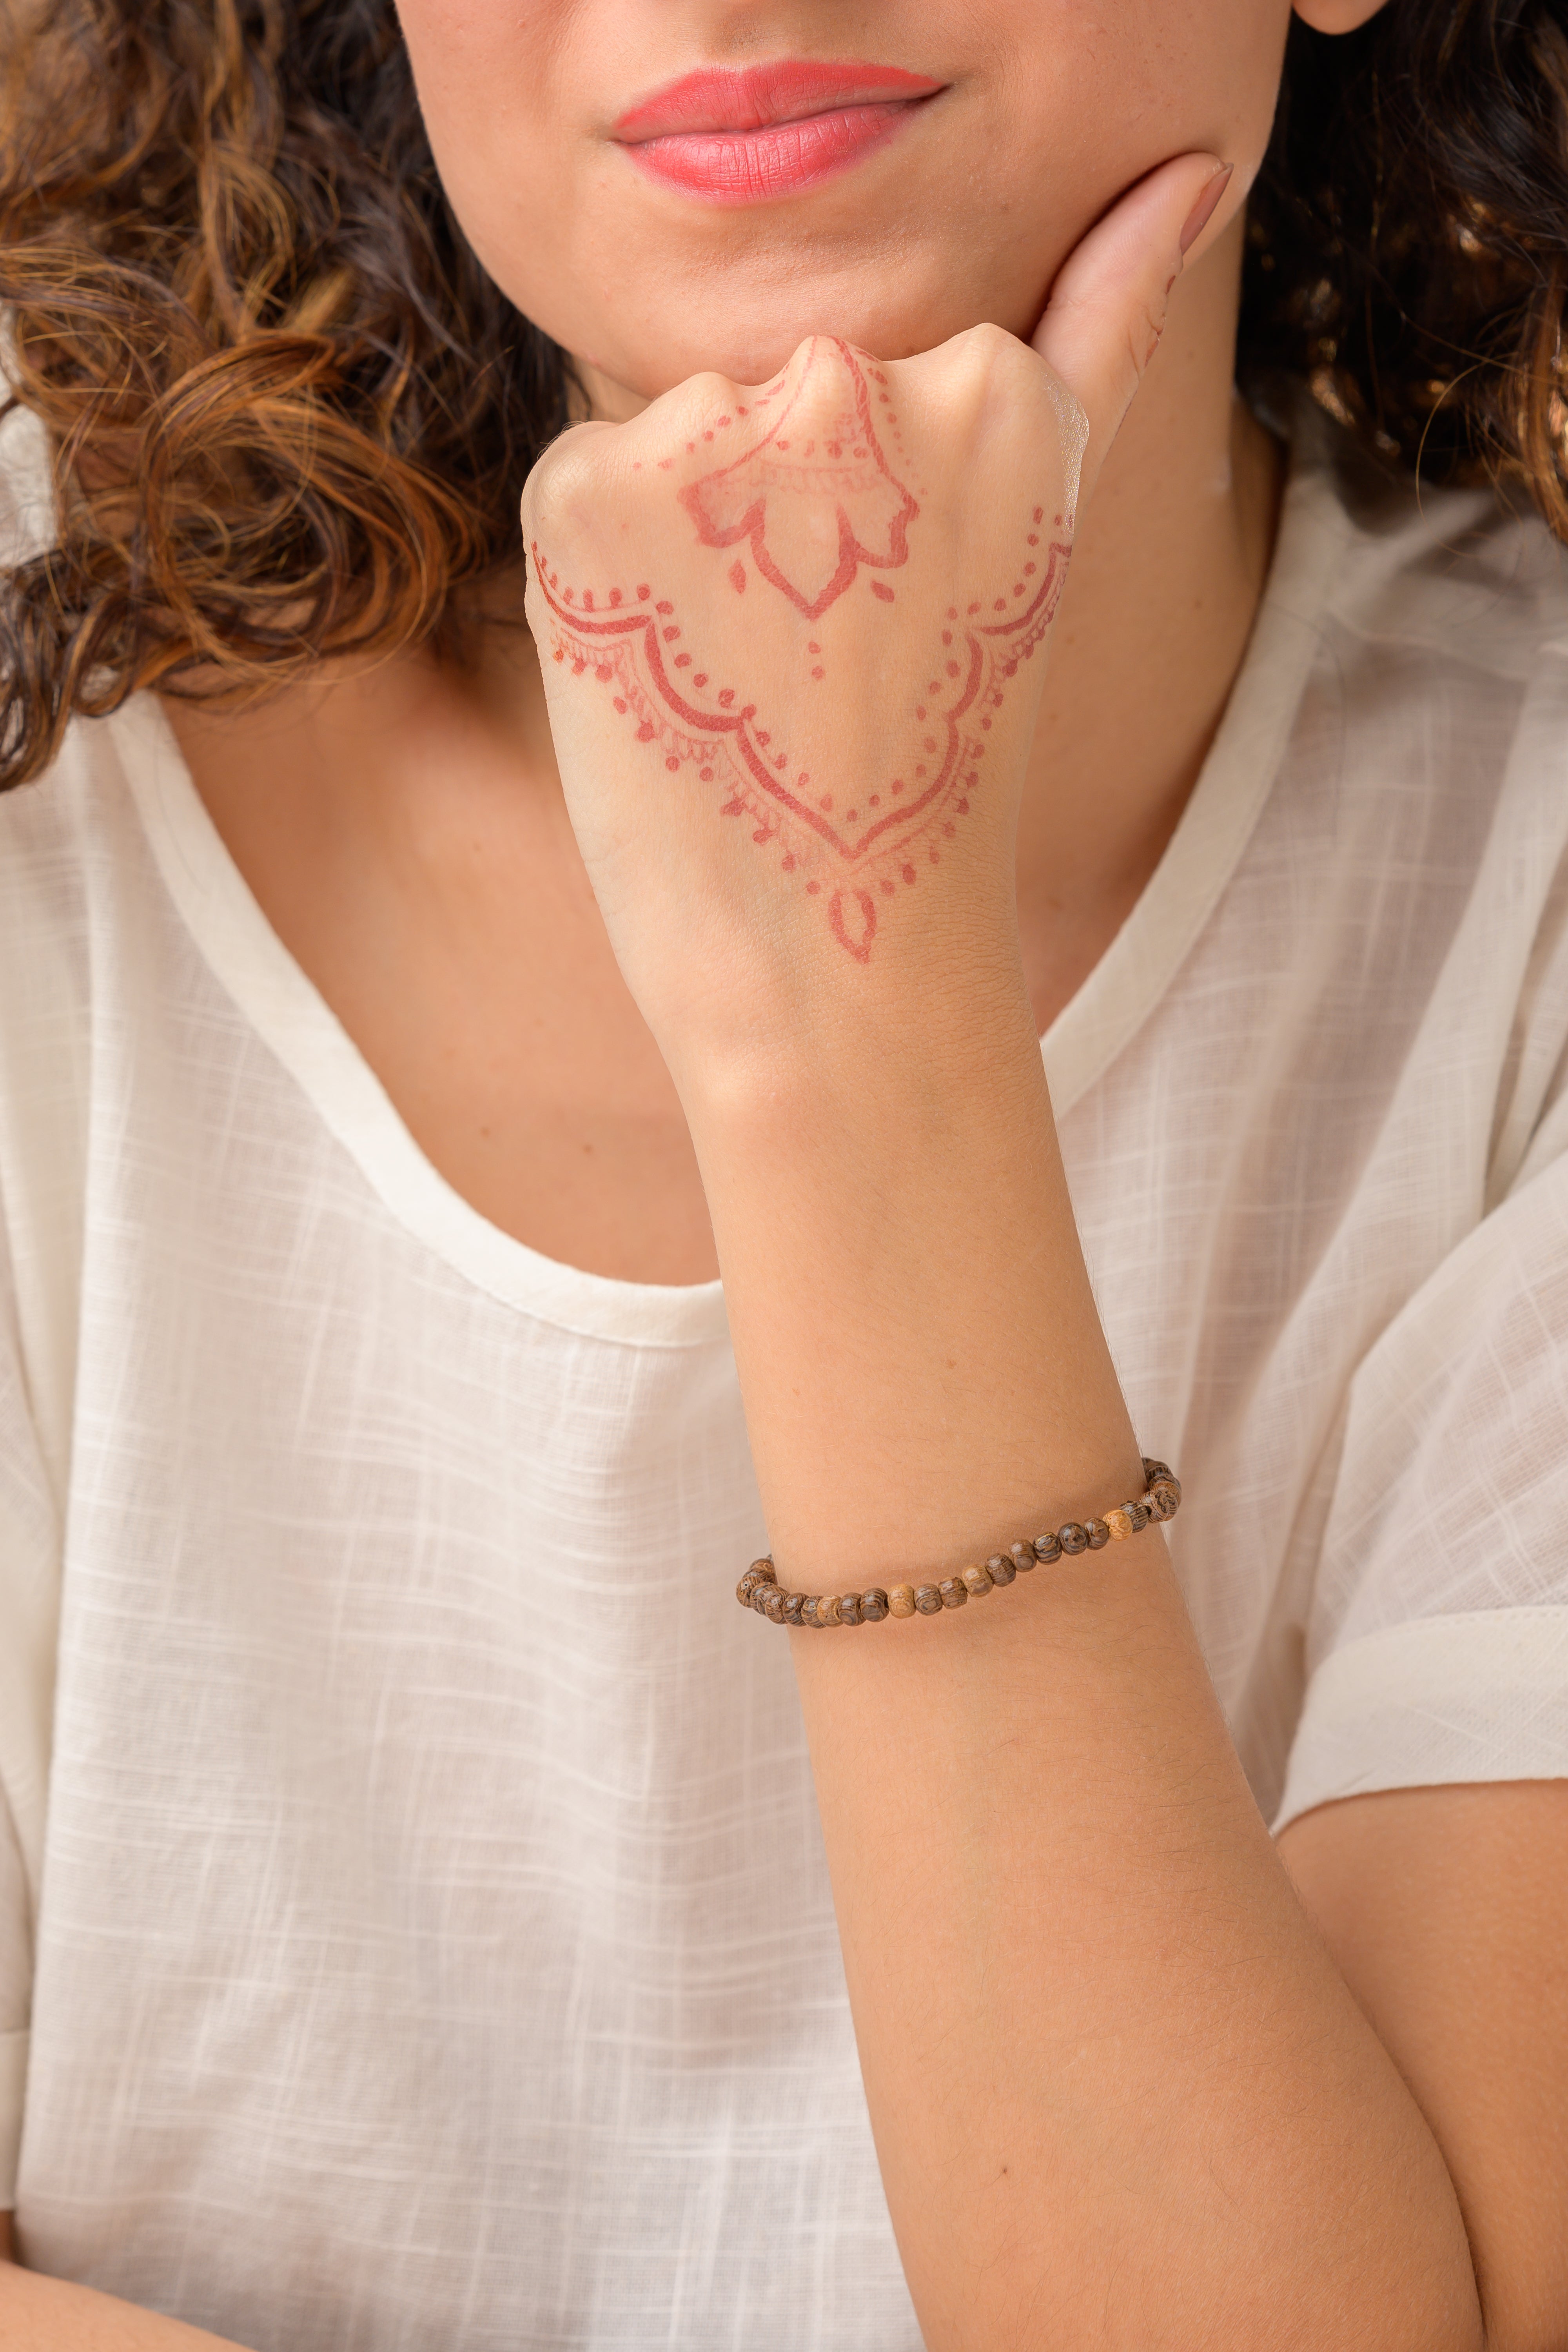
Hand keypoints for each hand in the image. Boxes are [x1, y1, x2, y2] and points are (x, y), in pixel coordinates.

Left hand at [521, 153, 1228, 1074]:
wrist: (840, 958)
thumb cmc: (936, 778)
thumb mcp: (1037, 543)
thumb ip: (1092, 340)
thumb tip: (1187, 169)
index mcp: (991, 391)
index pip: (881, 395)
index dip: (870, 533)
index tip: (892, 635)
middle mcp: (860, 377)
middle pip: (778, 400)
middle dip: (781, 522)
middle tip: (816, 674)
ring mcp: (722, 429)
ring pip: (678, 441)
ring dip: (692, 548)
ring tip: (744, 684)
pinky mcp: (593, 488)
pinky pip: (587, 488)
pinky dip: (608, 583)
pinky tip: (669, 675)